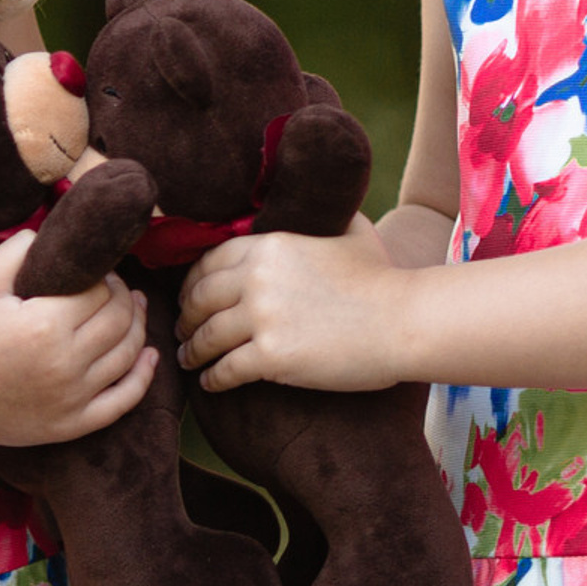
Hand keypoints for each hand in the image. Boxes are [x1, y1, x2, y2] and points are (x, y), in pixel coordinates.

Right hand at [0, 230, 157, 444]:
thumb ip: (23, 248)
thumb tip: (61, 233)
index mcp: (45, 325)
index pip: (101, 292)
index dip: (106, 278)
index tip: (99, 272)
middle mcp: (64, 364)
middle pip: (120, 321)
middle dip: (126, 298)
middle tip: (118, 288)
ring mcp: (70, 399)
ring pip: (128, 356)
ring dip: (139, 328)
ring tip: (134, 310)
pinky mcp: (70, 425)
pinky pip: (123, 401)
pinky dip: (144, 377)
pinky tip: (150, 356)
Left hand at [176, 218, 412, 391]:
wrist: (403, 321)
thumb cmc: (381, 275)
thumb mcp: (348, 228)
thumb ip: (316, 217)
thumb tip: (309, 203)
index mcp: (270, 244)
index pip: (211, 260)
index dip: (194, 280)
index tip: (190, 295)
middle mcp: (258, 278)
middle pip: (200, 298)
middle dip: (186, 316)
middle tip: (183, 329)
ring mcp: (262, 318)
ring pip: (206, 337)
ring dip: (192, 350)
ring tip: (189, 359)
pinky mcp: (272, 357)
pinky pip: (224, 370)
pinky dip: (212, 379)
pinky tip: (211, 383)